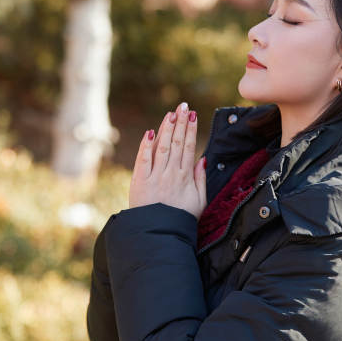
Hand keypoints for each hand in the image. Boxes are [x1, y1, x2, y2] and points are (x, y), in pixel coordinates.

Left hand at [128, 102, 206, 219]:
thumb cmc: (181, 219)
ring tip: (171, 114)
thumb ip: (200, 179)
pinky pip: (143, 159)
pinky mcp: (140, 181)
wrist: (160, 234)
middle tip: (183, 106)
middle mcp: (171, 173)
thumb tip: (201, 159)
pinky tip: (150, 132)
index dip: (191, 129)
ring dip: (166, 129)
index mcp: (186, 177)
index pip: (189, 147)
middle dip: (180, 122)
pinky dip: (146, 145)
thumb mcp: (199, 201)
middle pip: (177, 143)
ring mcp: (155, 176)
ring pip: (162, 147)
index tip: (193, 115)